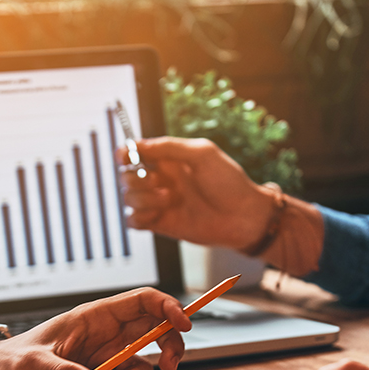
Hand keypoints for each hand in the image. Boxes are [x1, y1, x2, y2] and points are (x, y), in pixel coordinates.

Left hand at [0, 288, 190, 369]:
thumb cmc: (8, 363)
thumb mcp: (32, 365)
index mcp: (93, 318)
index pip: (143, 301)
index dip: (169, 307)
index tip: (185, 324)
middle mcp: (105, 337)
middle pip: (157, 332)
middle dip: (169, 347)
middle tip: (169, 366)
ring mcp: (104, 361)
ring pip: (140, 369)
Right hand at [118, 137, 277, 249]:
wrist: (243, 217)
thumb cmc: (229, 183)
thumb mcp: (202, 154)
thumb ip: (169, 147)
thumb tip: (138, 145)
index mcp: (169, 160)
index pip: (135, 153)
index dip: (125, 153)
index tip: (127, 157)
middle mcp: (161, 180)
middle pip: (126, 176)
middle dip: (135, 178)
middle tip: (158, 182)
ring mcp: (159, 203)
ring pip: (128, 198)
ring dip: (142, 198)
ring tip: (167, 199)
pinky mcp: (160, 224)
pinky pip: (133, 221)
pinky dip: (138, 217)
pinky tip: (155, 215)